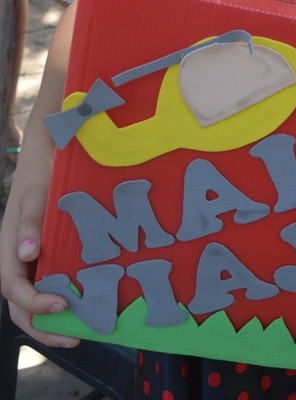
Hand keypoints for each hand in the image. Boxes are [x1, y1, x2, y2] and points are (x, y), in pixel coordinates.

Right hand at [0, 151, 79, 346]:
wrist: (45, 159)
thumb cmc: (39, 175)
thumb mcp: (36, 195)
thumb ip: (30, 223)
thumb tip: (26, 253)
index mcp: (7, 250)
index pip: (14, 289)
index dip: (36, 304)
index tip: (63, 305)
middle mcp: (16, 261)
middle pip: (20, 307)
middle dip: (45, 327)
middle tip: (76, 337)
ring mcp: (29, 261)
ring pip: (33, 301)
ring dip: (54, 320)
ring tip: (83, 329)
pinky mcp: (45, 257)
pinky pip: (49, 285)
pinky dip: (63, 299)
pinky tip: (86, 303)